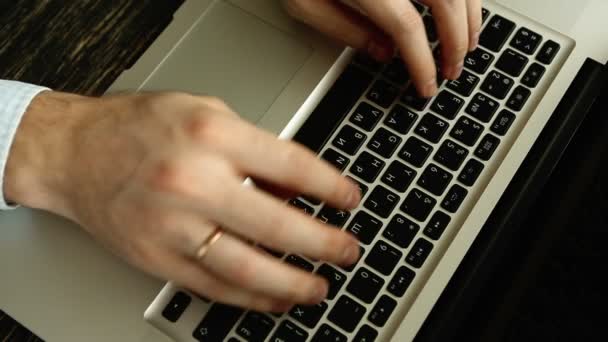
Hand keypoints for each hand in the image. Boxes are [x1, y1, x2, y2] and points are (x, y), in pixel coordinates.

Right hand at [5, 91, 361, 311]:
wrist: (74, 153)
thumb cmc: (140, 128)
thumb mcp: (207, 113)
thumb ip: (255, 149)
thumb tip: (296, 190)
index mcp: (212, 136)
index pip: (292, 166)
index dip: (330, 188)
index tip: (351, 200)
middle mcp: (193, 181)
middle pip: (278, 226)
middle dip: (324, 244)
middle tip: (348, 251)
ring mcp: (173, 226)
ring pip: (248, 269)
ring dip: (293, 284)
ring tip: (320, 289)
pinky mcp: (157, 258)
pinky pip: (214, 287)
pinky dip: (251, 300)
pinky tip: (275, 300)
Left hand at [284, 0, 482, 96]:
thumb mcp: (305, 3)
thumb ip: (345, 29)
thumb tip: (384, 53)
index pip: (407, 28)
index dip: (422, 61)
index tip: (428, 84)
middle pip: (446, 2)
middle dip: (455, 42)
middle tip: (453, 70)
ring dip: (470, 15)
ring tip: (468, 43)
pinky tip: (464, 6)